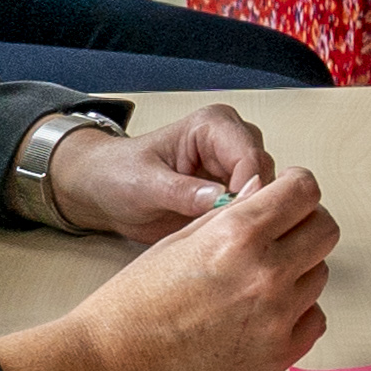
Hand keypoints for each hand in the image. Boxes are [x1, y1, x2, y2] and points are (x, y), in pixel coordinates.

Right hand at [28, 165, 336, 370]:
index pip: (305, 190)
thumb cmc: (132, 305)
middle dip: (305, 224)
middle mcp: (267, 273)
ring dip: (298, 269)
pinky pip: (314, 318)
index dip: (296, 187)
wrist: (113, 368)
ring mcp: (279, 317)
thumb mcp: (177, 240)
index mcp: (237, 235)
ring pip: (319, 274)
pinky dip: (298, 311)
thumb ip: (231, 216)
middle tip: (280, 233)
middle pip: (325, 229)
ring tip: (255, 281)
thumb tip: (266, 193)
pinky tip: (263, 313)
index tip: (286, 194)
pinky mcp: (281, 355)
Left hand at [50, 100, 282, 240]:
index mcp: (213, 125)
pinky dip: (247, 228)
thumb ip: (182, 191)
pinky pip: (255, 211)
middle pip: (267, 176)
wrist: (102, 190)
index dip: (250, 190)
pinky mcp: (233, 194)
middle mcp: (232, 143)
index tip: (237, 220)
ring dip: (252, 219)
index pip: (251, 156)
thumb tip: (221, 199)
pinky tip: (231, 245)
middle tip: (235, 237)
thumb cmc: (117, 174)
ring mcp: (235, 170)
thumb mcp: (144, 184)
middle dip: (254, 207)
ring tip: (230, 243)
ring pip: (268, 197)